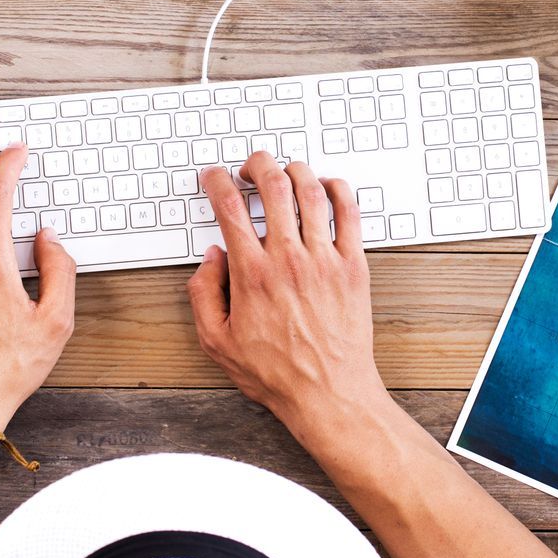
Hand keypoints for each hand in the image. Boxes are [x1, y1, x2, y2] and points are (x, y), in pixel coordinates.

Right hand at [186, 152, 389, 442]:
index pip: (229, 208)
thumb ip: (204, 294)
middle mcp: (288, 259)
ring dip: (295, 170)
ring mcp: (324, 259)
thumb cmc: (277, 373)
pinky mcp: (353, 266)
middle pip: (272, 185)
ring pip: (311, 191)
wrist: (329, 393)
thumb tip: (210, 258)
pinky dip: (337, 189)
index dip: (217, 182)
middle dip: (257, 164)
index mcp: (252, 274)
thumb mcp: (217, 342)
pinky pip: (349, 213)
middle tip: (250, 167)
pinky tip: (326, 187)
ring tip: (285, 172)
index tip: (214, 177)